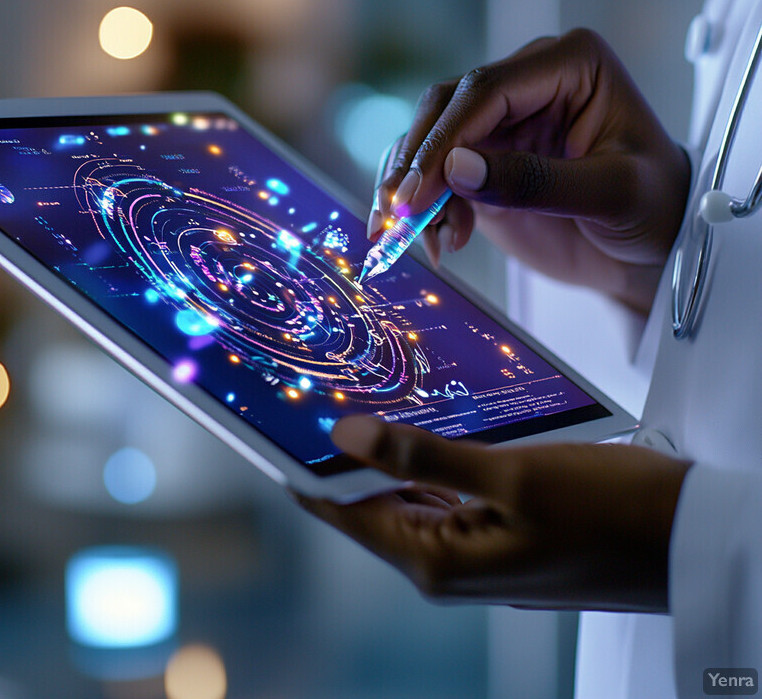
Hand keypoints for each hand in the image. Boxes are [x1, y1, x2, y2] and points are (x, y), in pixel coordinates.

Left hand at [297, 416, 691, 611]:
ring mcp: (474, 551)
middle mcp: (447, 564)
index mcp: (438, 561)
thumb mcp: (513, 475)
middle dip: (348, 456)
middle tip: (321, 398)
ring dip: (391, 457)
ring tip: (363, 403)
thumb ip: (424, 455)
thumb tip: (348, 435)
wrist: (685, 537)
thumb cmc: (611, 511)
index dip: (306, 474)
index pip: (345, 514)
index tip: (275, 432)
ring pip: (411, 498)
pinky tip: (422, 430)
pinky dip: (429, 466)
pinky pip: (446, 498)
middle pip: (373, 505)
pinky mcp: (498, 535)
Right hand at [369, 29, 689, 314]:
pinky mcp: (486, 162)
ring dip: (414, 190)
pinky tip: (440, 241)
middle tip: (398, 216)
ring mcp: (503, 124)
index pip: (485, 91)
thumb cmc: (652, 207)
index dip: (444, 141)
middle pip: (445, 109)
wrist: (652, 246)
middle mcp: (528, 85)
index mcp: (569, 65)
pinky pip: (439, 176)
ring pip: (431, 141)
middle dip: (416, 165)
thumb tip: (457, 169)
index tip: (417, 194)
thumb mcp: (609, 195)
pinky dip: (428, 209)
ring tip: (418, 238)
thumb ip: (535, 181)